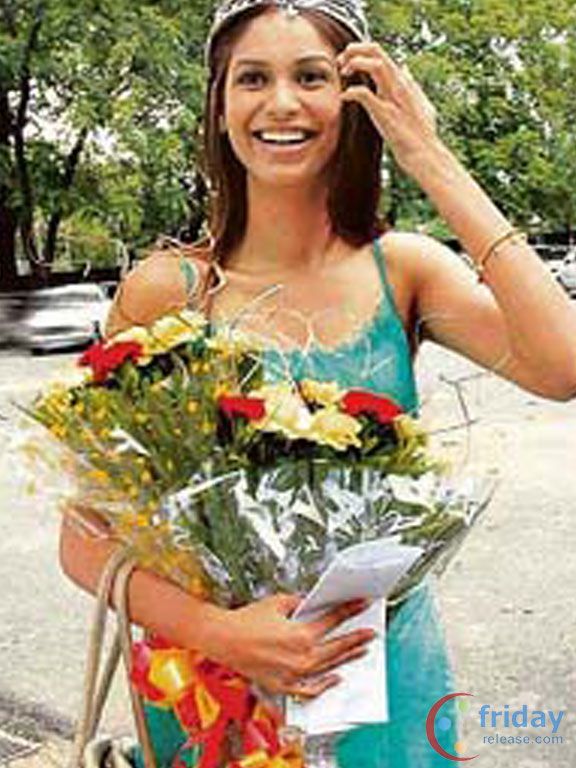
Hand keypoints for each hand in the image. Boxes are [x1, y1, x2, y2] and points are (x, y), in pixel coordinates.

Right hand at [208, 593, 375, 698]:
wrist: (223, 638)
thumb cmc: (246, 620)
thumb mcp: (278, 603)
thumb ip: (300, 603)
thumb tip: (313, 603)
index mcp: (301, 635)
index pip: (333, 620)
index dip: (350, 611)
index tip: (363, 605)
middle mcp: (301, 658)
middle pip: (337, 647)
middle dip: (356, 638)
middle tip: (371, 632)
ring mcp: (293, 674)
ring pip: (328, 667)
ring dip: (346, 658)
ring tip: (360, 651)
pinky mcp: (284, 685)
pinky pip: (310, 689)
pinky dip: (324, 685)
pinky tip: (336, 678)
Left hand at [338, 42, 438, 174]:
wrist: (424, 154)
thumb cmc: (421, 133)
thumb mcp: (421, 102)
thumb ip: (412, 84)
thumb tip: (405, 68)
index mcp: (404, 82)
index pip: (381, 53)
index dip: (362, 50)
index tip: (349, 60)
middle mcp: (399, 85)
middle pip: (377, 51)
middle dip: (355, 49)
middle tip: (341, 61)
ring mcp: (393, 98)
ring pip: (374, 65)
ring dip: (355, 63)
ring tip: (343, 72)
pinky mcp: (386, 113)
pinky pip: (365, 94)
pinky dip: (352, 92)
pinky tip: (344, 97)